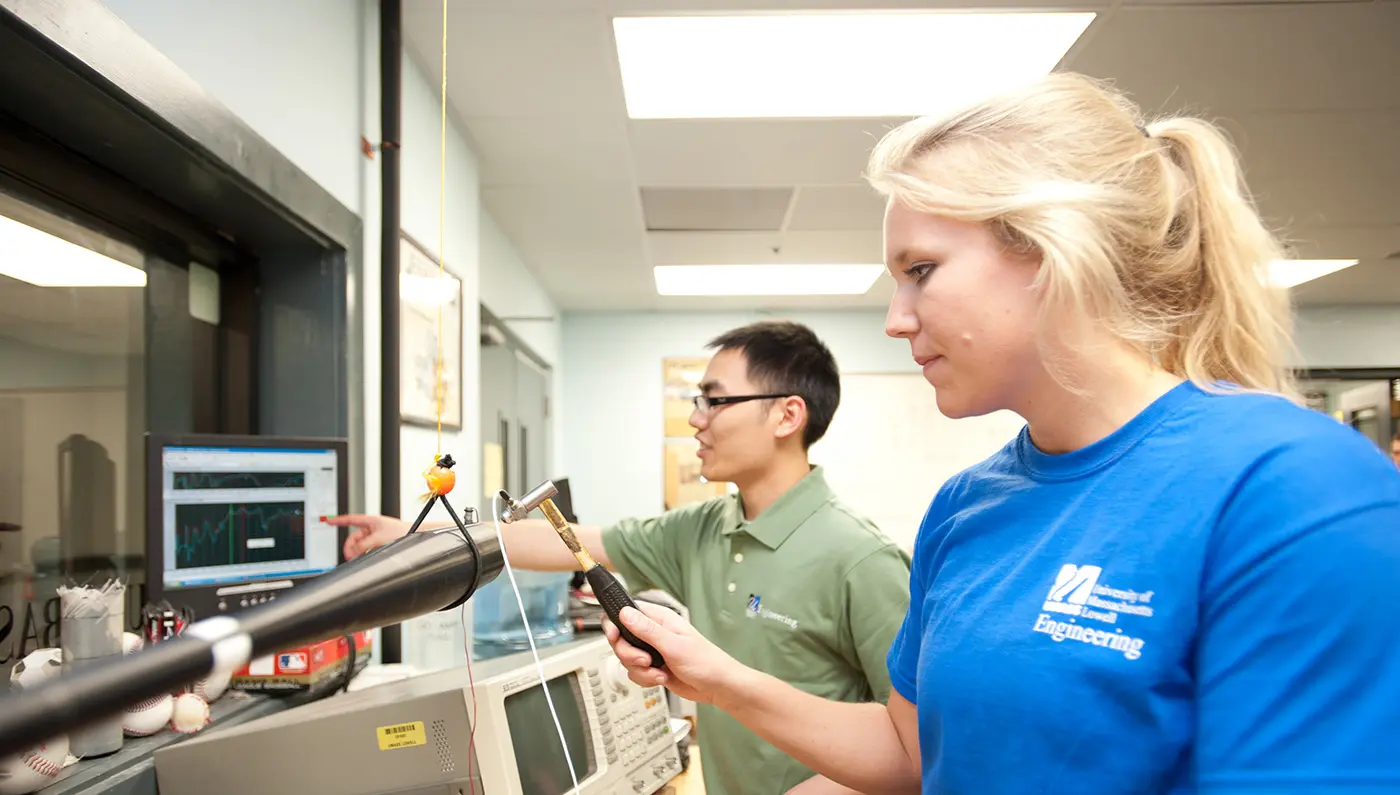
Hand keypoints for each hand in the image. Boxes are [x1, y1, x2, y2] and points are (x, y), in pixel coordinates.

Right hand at [323, 514, 411, 559]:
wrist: (414, 535)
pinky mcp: (379, 542)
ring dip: (358, 551)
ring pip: (360, 544)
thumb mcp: (378, 538)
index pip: (350, 519)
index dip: (338, 520)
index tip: (328, 521)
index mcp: (370, 521)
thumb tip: (353, 551)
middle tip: (350, 555)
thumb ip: (364, 544)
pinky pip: (367, 548)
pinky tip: (365, 557)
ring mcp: (375, 535)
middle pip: (354, 537)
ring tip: (358, 557)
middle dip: (350, 546)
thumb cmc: (401, 531)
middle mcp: (372, 527)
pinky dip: (364, 553)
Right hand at [603, 601, 750, 706]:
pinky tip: (661, 678)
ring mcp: (652, 651)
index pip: (627, 612)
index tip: (615, 636)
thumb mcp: (674, 645)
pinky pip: (635, 673)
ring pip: (626, 659)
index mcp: (660, 619)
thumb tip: (625, 613)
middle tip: (645, 660)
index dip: (616, 623)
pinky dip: (645, 679)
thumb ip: (648, 630)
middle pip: (621, 639)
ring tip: (659, 672)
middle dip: (629, 654)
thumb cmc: (706, 662)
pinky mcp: (653, 667)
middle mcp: (653, 633)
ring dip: (640, 670)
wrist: (717, 687)